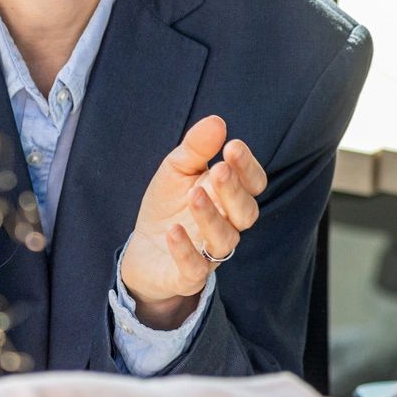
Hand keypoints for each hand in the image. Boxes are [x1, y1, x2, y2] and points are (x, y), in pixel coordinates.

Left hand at [117, 115, 268, 329]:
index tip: (233, 147)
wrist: (143, 249)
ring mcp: (211, 252)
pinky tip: (173, 231)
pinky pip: (195, 268)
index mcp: (230, 197)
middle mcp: (227, 225)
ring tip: (194, 194)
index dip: (248, 168)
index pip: (253, 183)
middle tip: (219, 169)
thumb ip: (196, 148)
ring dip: (212, 216)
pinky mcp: (189, 275)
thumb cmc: (168, 205)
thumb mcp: (177, 170)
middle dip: (234, 191)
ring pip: (225, 239)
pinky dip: (186, 251)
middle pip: (246, 212)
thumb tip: (217, 121)